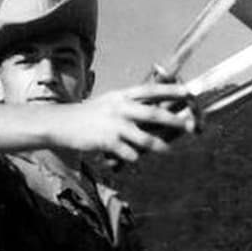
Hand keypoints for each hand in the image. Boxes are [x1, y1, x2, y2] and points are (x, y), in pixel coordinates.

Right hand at [53, 84, 195, 162]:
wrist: (61, 123)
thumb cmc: (89, 114)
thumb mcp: (109, 101)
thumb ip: (129, 104)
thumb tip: (153, 110)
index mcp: (122, 95)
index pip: (150, 90)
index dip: (170, 91)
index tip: (188, 91)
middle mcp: (120, 108)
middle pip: (153, 114)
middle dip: (174, 121)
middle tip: (190, 126)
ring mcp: (114, 125)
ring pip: (144, 138)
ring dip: (159, 146)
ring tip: (167, 150)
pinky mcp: (106, 142)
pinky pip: (128, 153)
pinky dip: (135, 158)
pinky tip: (135, 159)